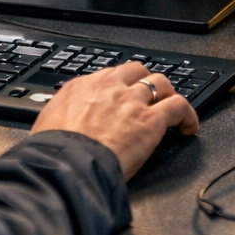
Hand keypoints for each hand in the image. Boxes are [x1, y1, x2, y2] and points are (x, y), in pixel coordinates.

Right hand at [31, 61, 198, 178]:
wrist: (68, 164)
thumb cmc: (54, 152)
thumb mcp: (46, 124)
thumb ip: (56, 116)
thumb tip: (55, 122)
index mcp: (82, 86)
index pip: (109, 74)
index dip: (121, 84)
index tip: (124, 95)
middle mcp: (109, 88)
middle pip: (137, 70)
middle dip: (145, 82)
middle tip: (149, 98)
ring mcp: (132, 101)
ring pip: (160, 83)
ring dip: (167, 94)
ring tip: (170, 109)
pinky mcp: (151, 120)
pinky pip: (179, 106)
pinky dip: (188, 115)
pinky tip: (188, 127)